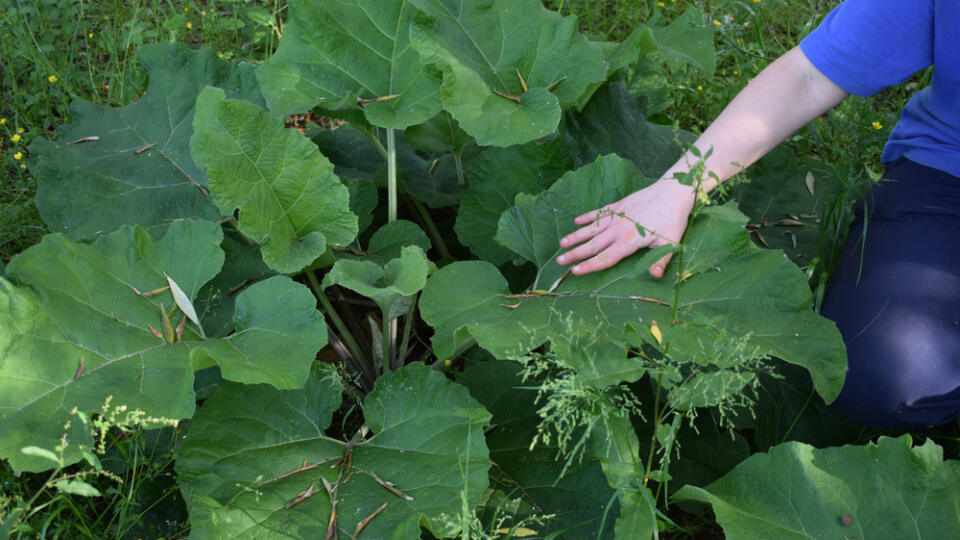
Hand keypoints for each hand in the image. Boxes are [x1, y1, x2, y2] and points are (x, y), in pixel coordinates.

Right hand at [555, 178, 696, 277]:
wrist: (672, 191)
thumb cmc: (673, 218)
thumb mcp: (671, 242)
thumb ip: (660, 260)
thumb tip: (655, 276)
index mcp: (629, 241)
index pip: (606, 257)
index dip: (590, 266)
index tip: (575, 271)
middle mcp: (618, 229)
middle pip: (593, 245)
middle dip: (575, 254)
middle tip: (559, 261)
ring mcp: (617, 216)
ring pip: (592, 228)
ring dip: (576, 236)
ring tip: (562, 243)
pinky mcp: (619, 205)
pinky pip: (599, 212)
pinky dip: (587, 216)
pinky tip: (576, 221)